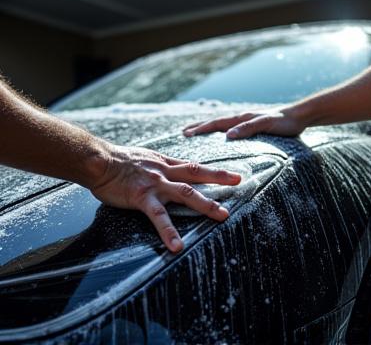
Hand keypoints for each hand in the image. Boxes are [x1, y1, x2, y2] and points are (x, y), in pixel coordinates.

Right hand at [89, 145, 240, 252]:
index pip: (194, 166)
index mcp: (165, 163)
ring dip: (206, 204)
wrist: (97, 160)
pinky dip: (169, 231)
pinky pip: (158, 216)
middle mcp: (164, 171)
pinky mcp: (142, 197)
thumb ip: (160, 166)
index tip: (232, 174)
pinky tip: (177, 246)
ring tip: (222, 216)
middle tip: (240, 183)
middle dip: (220, 179)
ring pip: (186, 193)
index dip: (214, 170)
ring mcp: (155, 184)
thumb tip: (171, 171)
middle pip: (197, 174)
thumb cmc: (118, 161)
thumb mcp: (145, 158)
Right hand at [182, 108, 306, 138]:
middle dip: (199, 127)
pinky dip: (221, 131)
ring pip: (222, 124)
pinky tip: (220, 136)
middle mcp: (242, 118)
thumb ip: (248, 129)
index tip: (186, 134)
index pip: (216, 123)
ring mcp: (246, 121)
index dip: (201, 129)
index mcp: (242, 118)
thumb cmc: (285, 122)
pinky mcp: (252, 126)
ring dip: (208, 128)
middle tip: (183, 133)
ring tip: (196, 132)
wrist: (300, 116)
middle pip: (215, 122)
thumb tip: (228, 135)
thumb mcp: (266, 125)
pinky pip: (231, 128)